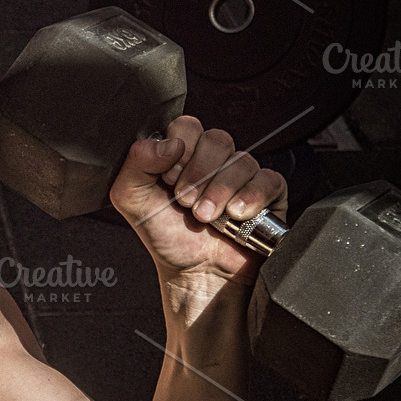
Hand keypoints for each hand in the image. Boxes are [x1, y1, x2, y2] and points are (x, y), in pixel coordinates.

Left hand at [109, 116, 286, 286]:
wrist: (195, 274)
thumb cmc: (167, 238)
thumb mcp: (132, 200)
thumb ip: (135, 164)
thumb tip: (166, 143)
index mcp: (181, 156)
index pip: (187, 126)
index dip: (180, 149)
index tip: (168, 179)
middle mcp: (212, 162)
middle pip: (217, 138)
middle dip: (198, 174)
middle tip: (186, 201)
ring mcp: (241, 176)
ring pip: (242, 160)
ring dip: (219, 191)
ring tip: (206, 217)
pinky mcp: (267, 194)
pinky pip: (268, 179)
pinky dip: (250, 197)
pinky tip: (234, 215)